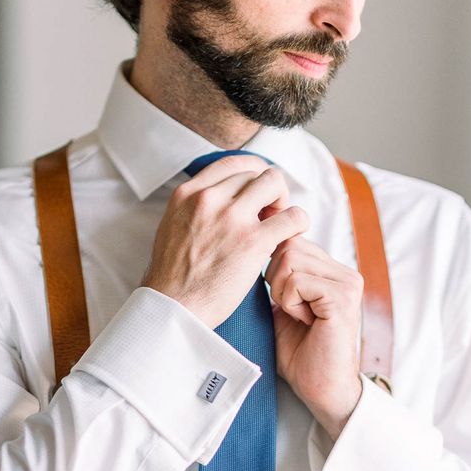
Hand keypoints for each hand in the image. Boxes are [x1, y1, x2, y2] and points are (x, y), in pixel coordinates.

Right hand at [142, 155, 308, 328]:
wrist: (172, 308)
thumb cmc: (173, 276)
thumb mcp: (172, 226)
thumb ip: (194, 208)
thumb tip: (218, 199)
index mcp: (187, 194)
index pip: (232, 163)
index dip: (252, 174)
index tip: (257, 192)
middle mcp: (208, 199)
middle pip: (256, 172)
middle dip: (268, 190)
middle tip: (269, 215)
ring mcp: (231, 218)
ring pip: (274, 183)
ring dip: (283, 201)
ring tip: (279, 225)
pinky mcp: (253, 242)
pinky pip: (292, 216)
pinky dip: (298, 223)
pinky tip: (291, 238)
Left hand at [264, 235, 363, 440]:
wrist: (320, 388)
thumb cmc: (299, 351)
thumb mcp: (284, 302)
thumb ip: (281, 273)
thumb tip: (259, 244)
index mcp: (332, 270)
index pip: (291, 240)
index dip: (273, 267)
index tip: (282, 299)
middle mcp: (345, 272)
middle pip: (288, 244)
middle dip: (275, 278)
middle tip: (290, 309)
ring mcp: (347, 282)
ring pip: (290, 258)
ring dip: (282, 291)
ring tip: (298, 315)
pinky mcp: (342, 297)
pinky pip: (295, 281)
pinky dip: (289, 302)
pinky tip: (304, 321)